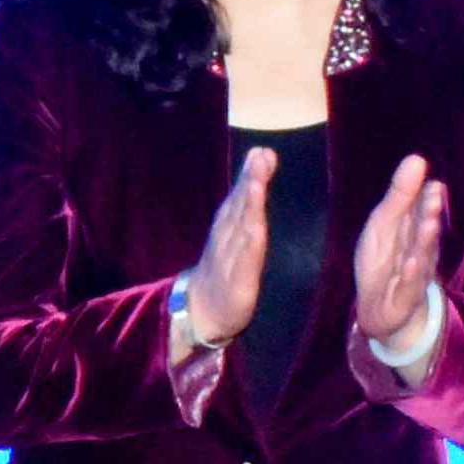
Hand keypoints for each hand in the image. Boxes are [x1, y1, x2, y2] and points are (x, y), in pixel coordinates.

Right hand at [171, 146, 279, 360]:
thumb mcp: (235, 237)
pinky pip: (243, 262)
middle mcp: (226, 239)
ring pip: (240, 229)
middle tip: (260, 156)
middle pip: (239, 207)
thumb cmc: (224, 270)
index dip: (250, 174)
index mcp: (227, 228)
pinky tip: (256, 230)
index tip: (262, 151)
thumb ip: (247, 204)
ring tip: (257, 184)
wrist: (201, 312)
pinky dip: (249, 245)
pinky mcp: (237, 284)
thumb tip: (260, 166)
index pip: (239, 197)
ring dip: (248, 206)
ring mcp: (229, 261)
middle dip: (250, 181)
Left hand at [348, 153, 448, 352]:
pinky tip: (412, 264)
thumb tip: (417, 158)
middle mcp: (419, 251)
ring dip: (424, 241)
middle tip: (434, 195)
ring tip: (428, 224)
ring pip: (420, 257)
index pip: (420, 211)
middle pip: (423, 231)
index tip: (434, 182)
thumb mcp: (384, 224)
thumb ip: (399, 195)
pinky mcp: (404, 298)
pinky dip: (411, 276)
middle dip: (428, 214)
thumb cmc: (384, 261)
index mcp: (413, 230)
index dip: (426, 198)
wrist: (381, 310)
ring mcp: (413, 275)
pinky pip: (409, 287)